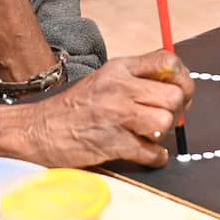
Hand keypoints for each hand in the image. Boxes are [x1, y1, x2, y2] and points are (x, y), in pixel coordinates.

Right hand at [26, 51, 193, 167]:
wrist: (37, 130)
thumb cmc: (75, 107)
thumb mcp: (106, 78)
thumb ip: (138, 78)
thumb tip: (177, 88)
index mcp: (120, 68)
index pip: (168, 62)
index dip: (182, 79)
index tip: (180, 93)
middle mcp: (119, 87)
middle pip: (173, 96)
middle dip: (176, 112)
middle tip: (164, 119)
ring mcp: (115, 115)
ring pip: (165, 122)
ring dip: (163, 134)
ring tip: (150, 135)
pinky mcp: (111, 143)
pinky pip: (151, 152)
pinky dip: (155, 157)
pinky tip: (147, 153)